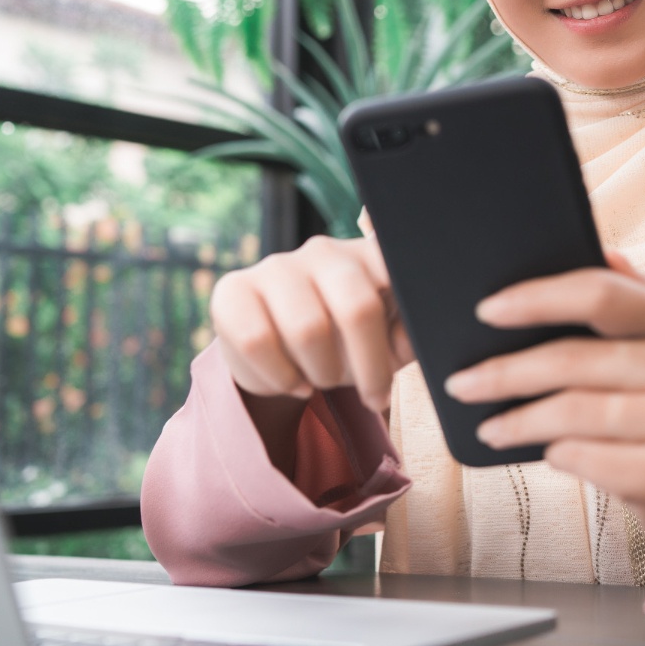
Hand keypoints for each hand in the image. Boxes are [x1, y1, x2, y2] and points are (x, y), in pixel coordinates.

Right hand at [210, 235, 413, 412]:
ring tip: (324, 380)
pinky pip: (256, 341)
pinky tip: (293, 381)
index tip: (401, 365)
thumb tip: (414, 335)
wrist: (285, 359)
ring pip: (306, 328)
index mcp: (367, 255)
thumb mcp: (391, 343)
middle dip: (368, 367)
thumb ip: (411, 335)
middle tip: (372, 395)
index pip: (397, 280)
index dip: (402, 334)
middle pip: (357, 307)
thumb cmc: (349, 346)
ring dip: (323, 373)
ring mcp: (274, 266)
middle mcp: (322, 250)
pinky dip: (281, 378)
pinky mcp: (231, 290)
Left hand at [443, 252, 644, 572]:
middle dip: (506, 371)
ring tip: (487, 427)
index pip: (602, 294)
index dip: (538, 297)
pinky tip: (543, 452)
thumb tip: (598, 248)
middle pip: (574, 359)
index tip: (486, 309)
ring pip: (573, 413)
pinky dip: (555, 454)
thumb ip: (631, 299)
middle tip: (460, 383)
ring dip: (518, 421)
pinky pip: (585, 458)